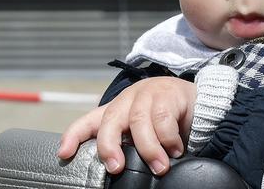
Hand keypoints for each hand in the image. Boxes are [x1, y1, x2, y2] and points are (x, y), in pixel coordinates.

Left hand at [58, 77, 196, 176]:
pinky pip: (163, 119)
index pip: (88, 121)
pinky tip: (176, 149)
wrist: (198, 102)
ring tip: (159, 167)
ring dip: (148, 149)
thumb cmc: (166, 121)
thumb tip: (116, 170)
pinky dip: (169, 139)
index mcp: (116, 111)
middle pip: (109, 119)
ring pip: (138, 121)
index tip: (64, 153)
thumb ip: (128, 146)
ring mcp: (146, 95)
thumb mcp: (142, 134)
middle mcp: (127, 101)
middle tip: (115, 167)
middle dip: (109, 145)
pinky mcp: (167, 94)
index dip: (73, 135)